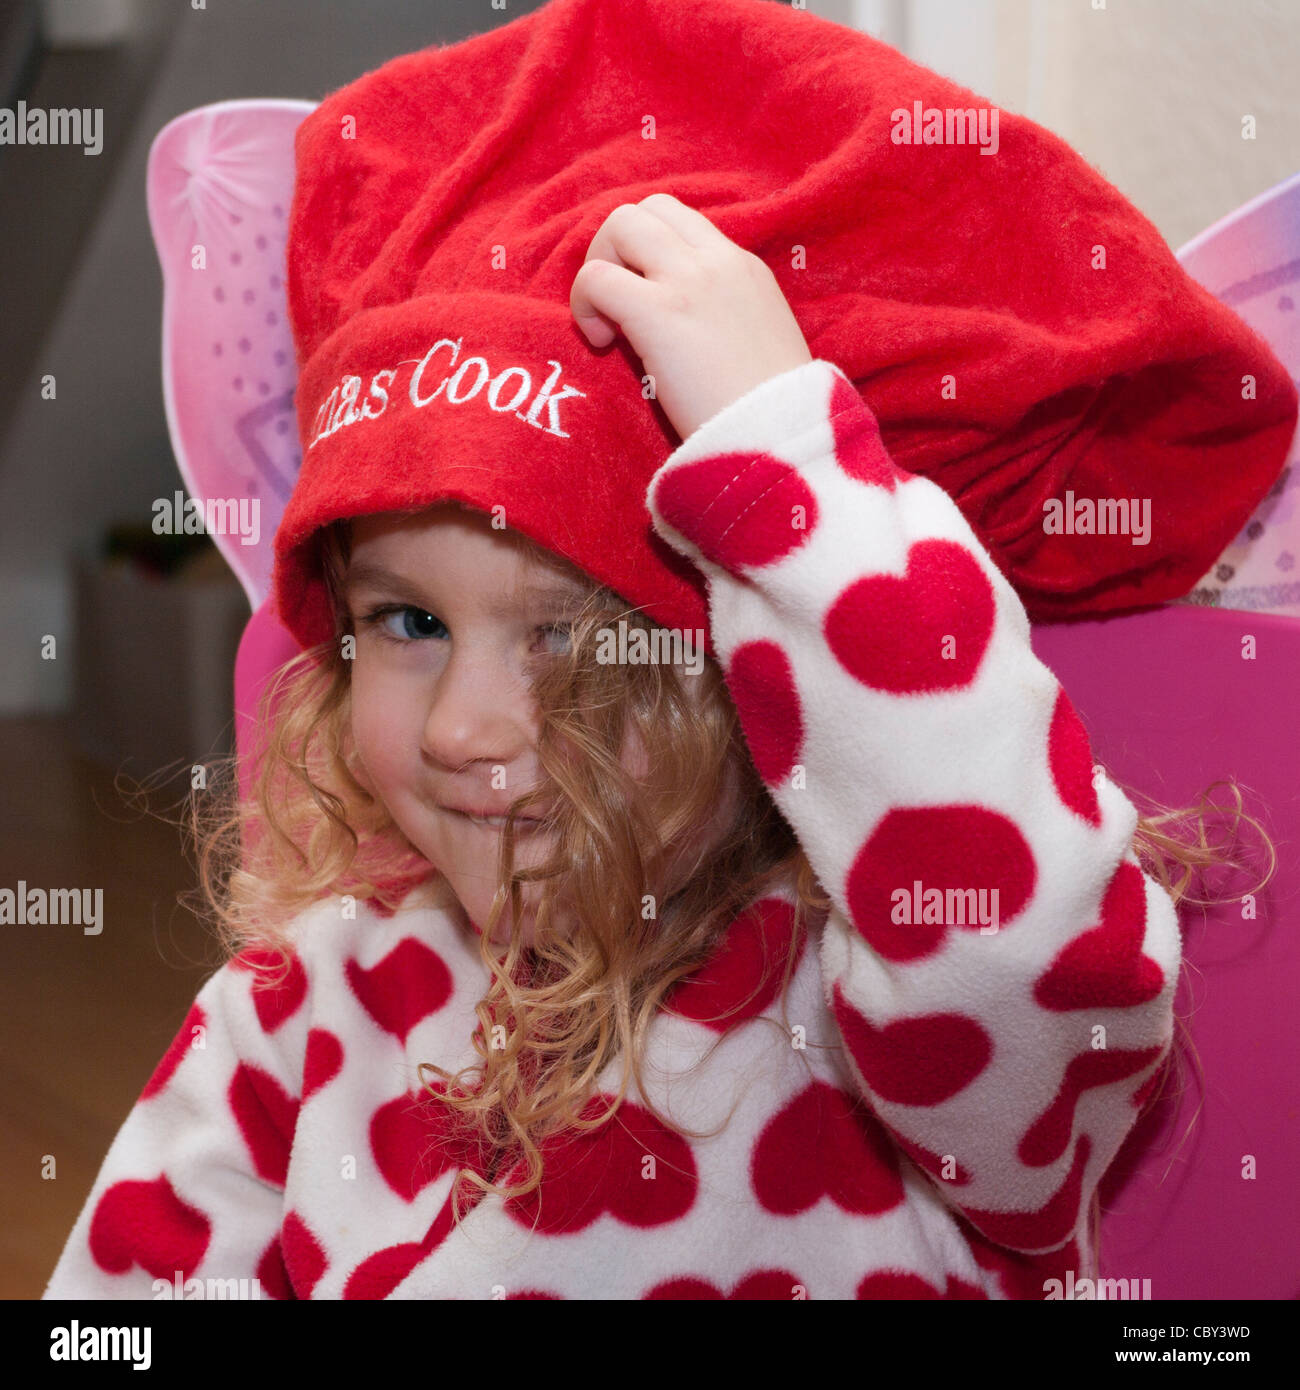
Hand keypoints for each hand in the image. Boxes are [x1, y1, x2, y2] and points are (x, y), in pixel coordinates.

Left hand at [570, 193, 812, 440]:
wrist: (778, 438)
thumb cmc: (768, 410)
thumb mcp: (758, 340)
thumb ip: (723, 313)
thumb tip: (676, 323)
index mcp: (743, 267)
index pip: (682, 222)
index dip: (649, 253)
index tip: (648, 299)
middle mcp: (716, 261)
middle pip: (646, 210)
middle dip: (618, 250)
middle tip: (619, 306)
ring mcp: (687, 281)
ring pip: (620, 223)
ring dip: (599, 266)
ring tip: (608, 321)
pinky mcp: (658, 312)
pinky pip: (596, 278)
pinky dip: (584, 304)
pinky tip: (600, 343)